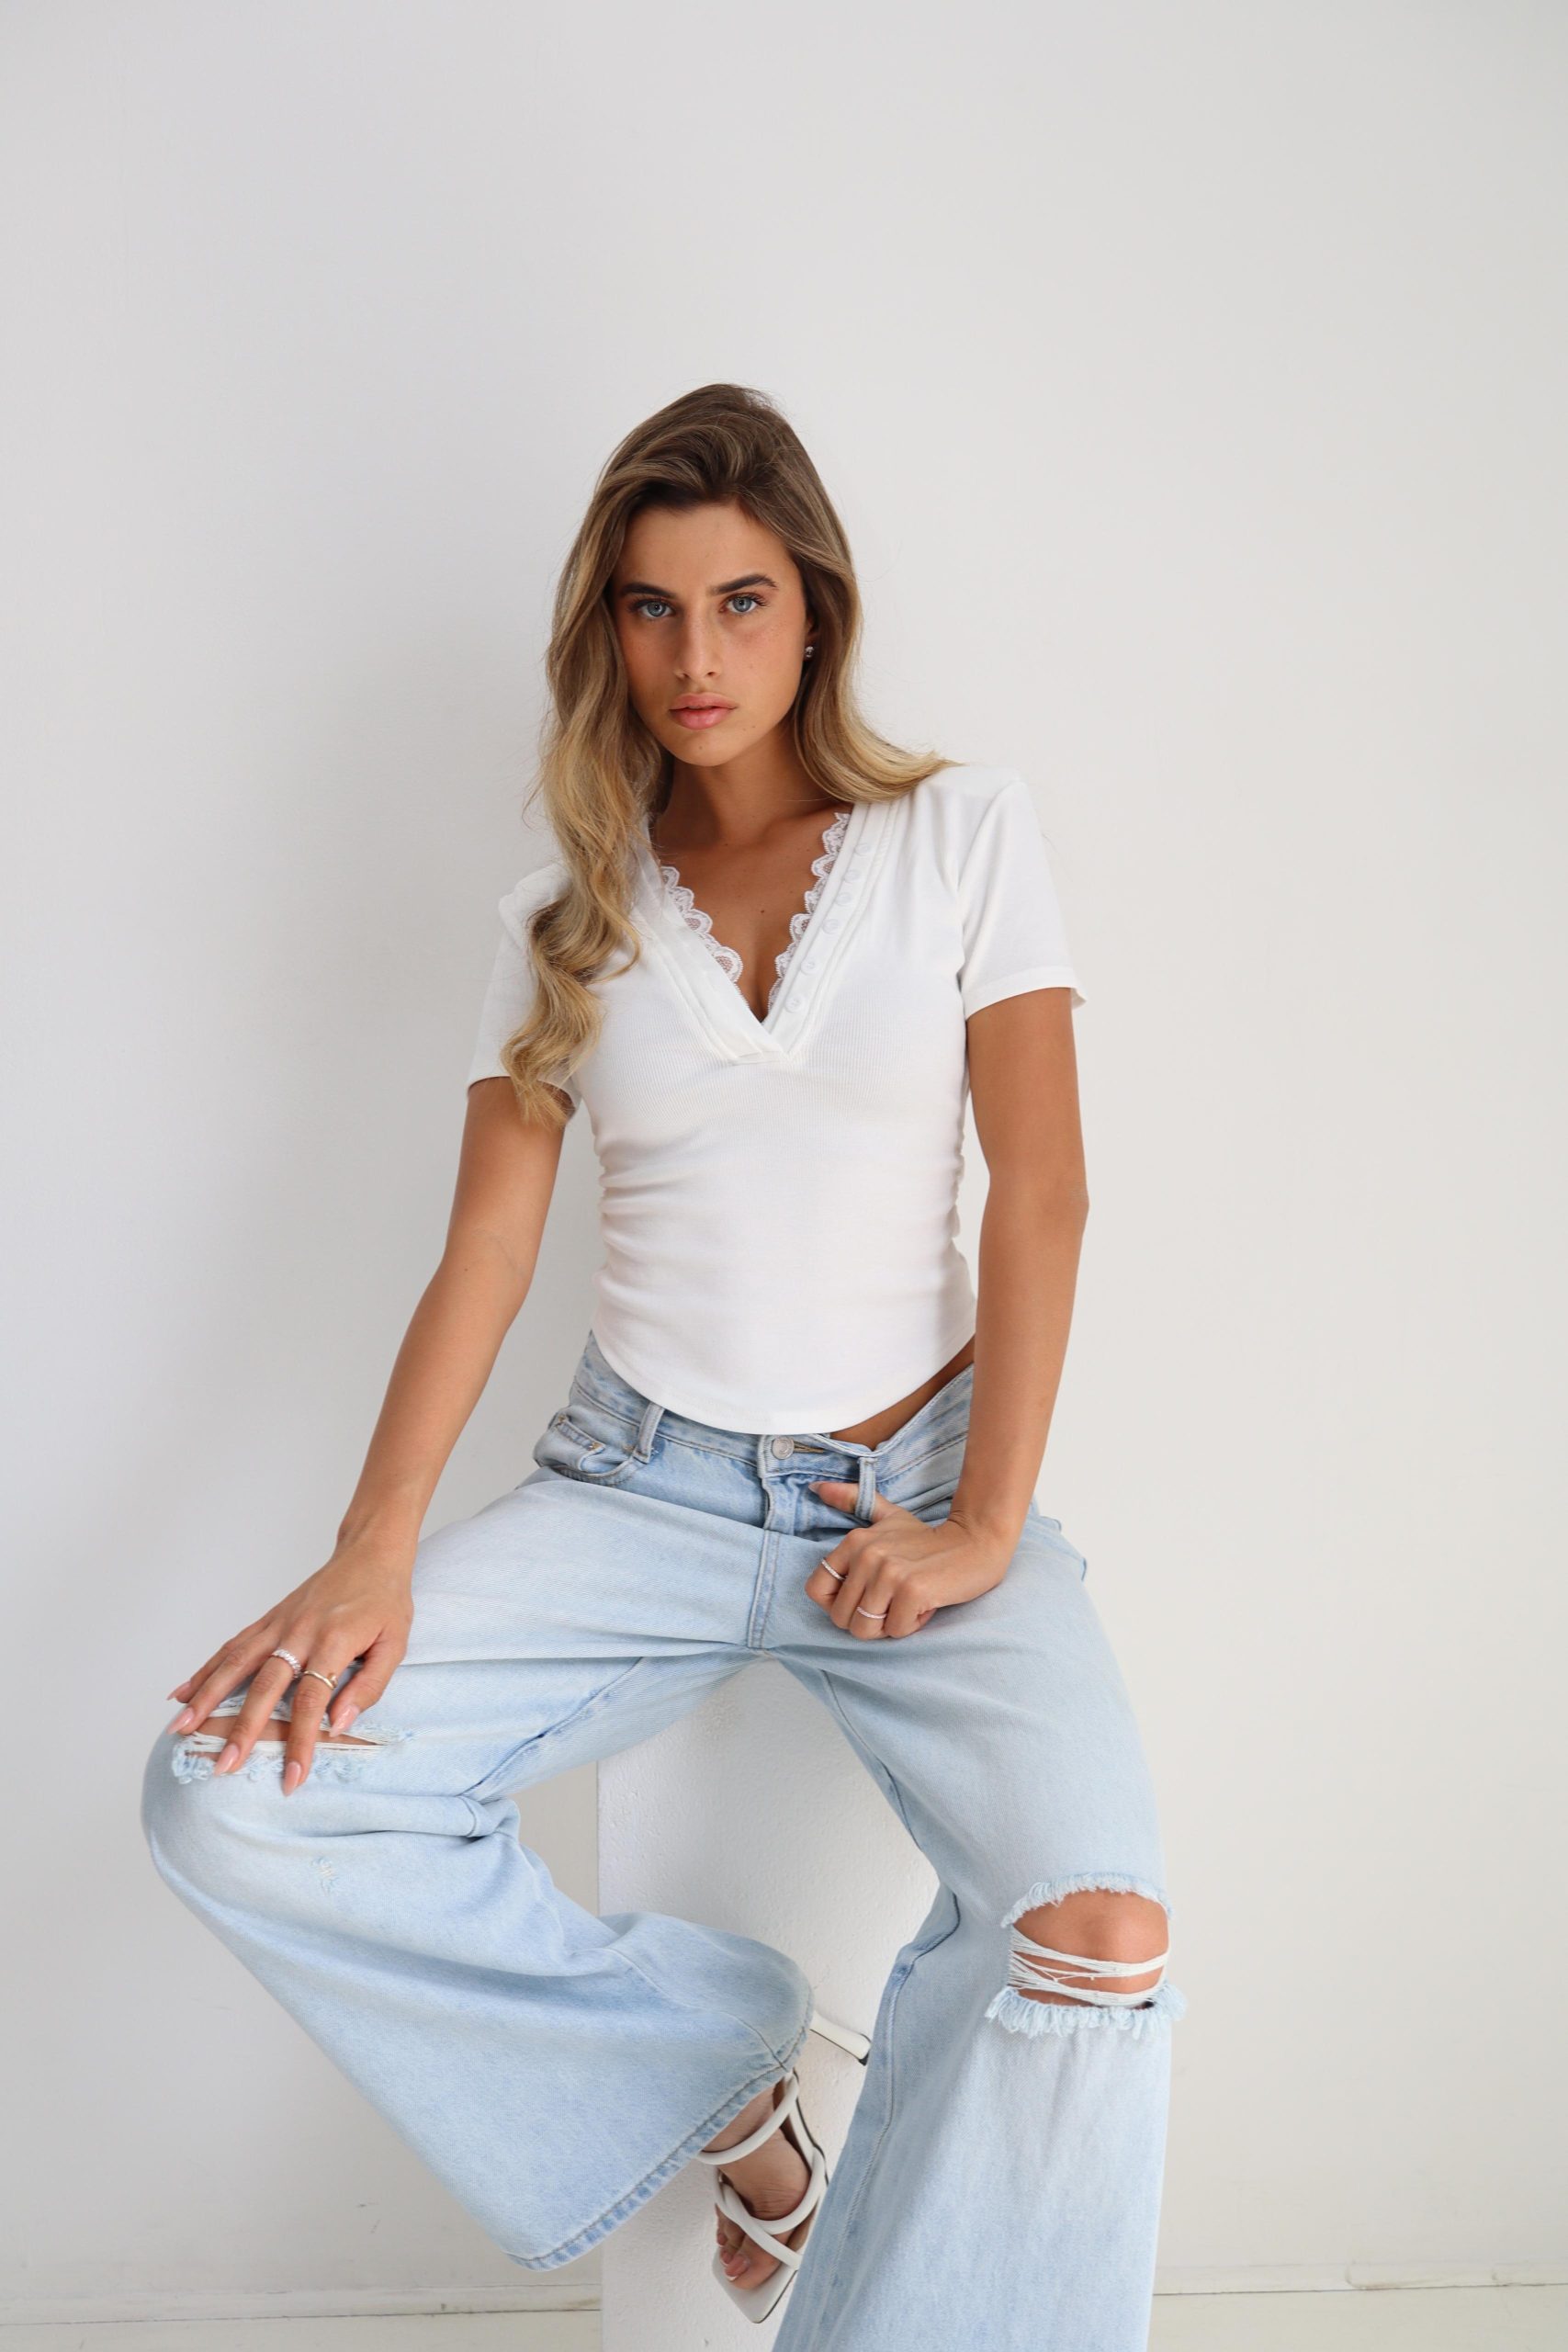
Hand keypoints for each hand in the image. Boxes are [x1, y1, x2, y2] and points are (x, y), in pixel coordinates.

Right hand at [163, 1536, 415, 1790]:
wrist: (370, 1552)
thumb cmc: (386, 1601)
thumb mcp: (395, 1643)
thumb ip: (370, 1686)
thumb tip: (339, 1725)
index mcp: (334, 1641)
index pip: (312, 1699)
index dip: (300, 1740)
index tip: (291, 1777)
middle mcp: (299, 1632)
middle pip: (264, 1686)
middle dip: (242, 1730)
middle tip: (223, 1766)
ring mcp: (279, 1623)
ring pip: (235, 1663)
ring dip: (206, 1698)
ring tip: (180, 1730)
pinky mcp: (269, 1619)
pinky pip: (232, 1647)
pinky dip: (205, 1670)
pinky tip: (183, 1693)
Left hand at [803, 1481, 1014, 1638]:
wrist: (975, 1543)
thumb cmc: (927, 1538)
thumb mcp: (887, 1516)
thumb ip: (852, 1501)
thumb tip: (814, 1488)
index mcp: (854, 1541)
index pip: (816, 1589)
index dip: (837, 1604)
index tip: (862, 1599)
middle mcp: (867, 1555)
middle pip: (842, 1617)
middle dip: (867, 1620)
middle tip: (892, 1603)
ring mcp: (889, 1573)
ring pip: (865, 1628)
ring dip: (889, 1625)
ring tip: (907, 1604)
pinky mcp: (912, 1591)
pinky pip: (896, 1631)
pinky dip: (911, 1626)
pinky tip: (924, 1605)